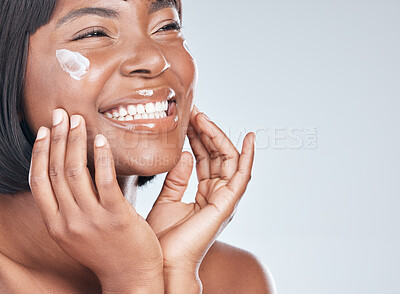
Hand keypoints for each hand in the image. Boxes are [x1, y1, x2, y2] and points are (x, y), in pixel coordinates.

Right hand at [29, 109, 162, 292]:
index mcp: (56, 225)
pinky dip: (101, 157)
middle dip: (57, 139)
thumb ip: (69, 208)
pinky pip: (105, 180)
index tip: (45, 131)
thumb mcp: (77, 234)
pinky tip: (101, 140)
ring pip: (76, 172)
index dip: (40, 153)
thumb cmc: (107, 251)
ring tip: (78, 121)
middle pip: (56, 171)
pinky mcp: (117, 217)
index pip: (39, 182)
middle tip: (60, 115)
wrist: (131, 278)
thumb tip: (69, 175)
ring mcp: (92, 219)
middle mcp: (69, 221)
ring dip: (76, 142)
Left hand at [146, 106, 254, 285]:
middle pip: (217, 156)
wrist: (161, 262)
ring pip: (228, 160)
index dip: (198, 138)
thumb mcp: (167, 199)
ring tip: (203, 118)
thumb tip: (185, 153)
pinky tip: (249, 139)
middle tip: (195, 113)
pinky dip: (248, 157)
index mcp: (203, 194)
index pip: (204, 159)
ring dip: (217, 137)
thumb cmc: (162, 237)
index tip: (189, 120)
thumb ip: (177, 177)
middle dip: (206, 133)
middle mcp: (217, 195)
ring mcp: (224, 199)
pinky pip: (242, 176)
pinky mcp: (227, 204)